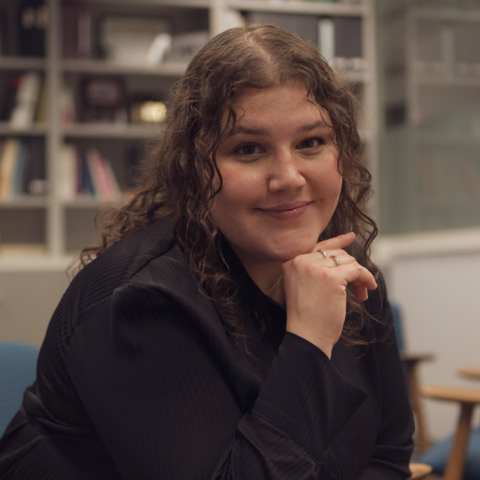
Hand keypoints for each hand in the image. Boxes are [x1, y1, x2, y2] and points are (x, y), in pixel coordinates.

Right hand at [282, 233, 376, 358]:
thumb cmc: (307, 317)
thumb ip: (317, 267)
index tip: (352, 236)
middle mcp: (300, 261)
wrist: (306, 337)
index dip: (338, 241)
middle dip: (351, 268)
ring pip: (348, 261)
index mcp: (291, 262)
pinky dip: (366, 279)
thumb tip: (344, 248)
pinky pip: (357, 270)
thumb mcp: (305, 286)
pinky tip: (367, 290)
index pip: (319, 246)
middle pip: (336, 253)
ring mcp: (315, 268)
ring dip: (359, 276)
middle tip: (357, 288)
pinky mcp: (331, 278)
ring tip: (360, 293)